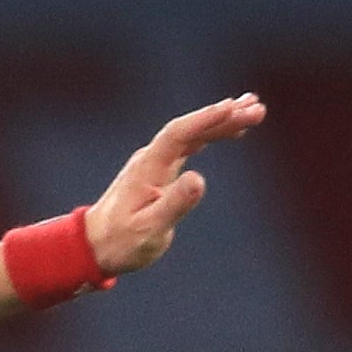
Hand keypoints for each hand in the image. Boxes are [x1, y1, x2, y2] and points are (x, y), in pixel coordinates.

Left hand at [84, 93, 266, 274]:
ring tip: (254, 110)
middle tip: (257, 107)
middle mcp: (151, 160)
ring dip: (221, 122)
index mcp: (147, 169)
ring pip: (192, 134)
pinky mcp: (160, 171)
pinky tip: (231, 131)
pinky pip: (190, 144)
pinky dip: (212, 135)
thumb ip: (174, 205)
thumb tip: (199, 180)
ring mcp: (155, 163)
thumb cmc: (121, 241)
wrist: (95, 244)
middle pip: (189, 129)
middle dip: (223, 116)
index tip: (234, 108)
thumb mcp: (149, 229)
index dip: (205, 120)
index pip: (178, 135)